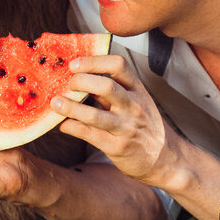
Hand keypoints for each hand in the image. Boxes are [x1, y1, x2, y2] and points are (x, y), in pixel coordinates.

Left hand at [51, 54, 175, 184]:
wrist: (165, 158)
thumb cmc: (144, 125)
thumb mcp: (135, 101)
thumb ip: (111, 89)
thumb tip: (79, 75)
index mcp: (137, 89)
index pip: (118, 65)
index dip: (93, 61)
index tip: (75, 63)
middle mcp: (133, 106)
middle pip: (105, 85)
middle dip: (80, 81)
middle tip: (66, 84)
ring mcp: (126, 127)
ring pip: (94, 114)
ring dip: (70, 107)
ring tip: (55, 103)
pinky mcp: (117, 147)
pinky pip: (89, 135)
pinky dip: (71, 127)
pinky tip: (61, 124)